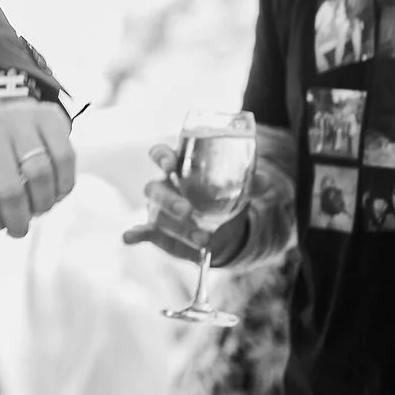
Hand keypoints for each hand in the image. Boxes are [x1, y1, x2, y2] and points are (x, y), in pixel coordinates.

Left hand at [0, 98, 74, 238]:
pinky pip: (64, 158)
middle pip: (10, 188)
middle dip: (18, 219)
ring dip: (42, 204)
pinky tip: (54, 192)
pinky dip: (63, 185)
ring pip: (40, 174)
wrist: (0, 116)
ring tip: (36, 208)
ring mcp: (20, 117)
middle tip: (19, 226)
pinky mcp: (49, 116)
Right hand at [120, 141, 250, 263]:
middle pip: (155, 187)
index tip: (171, 164)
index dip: (162, 157)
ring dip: (176, 226)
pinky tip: (129, 237)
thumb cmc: (225, 198)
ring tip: (202, 239)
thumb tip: (265, 182)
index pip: (161, 155)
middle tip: (190, 211)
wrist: (224, 229)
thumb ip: (252, 184)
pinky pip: (143, 231)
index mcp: (180, 168)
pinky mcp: (158, 230)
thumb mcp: (241, 189)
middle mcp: (165, 186)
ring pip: (157, 213)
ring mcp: (159, 209)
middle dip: (171, 200)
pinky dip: (135, 234)